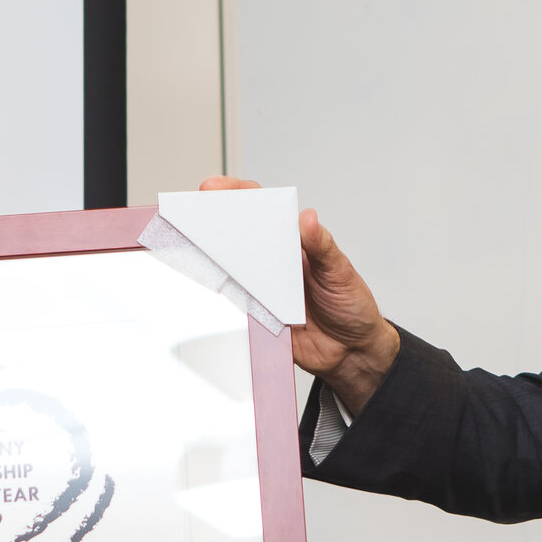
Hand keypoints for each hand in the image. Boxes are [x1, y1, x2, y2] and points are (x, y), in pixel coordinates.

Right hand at [198, 177, 398, 414]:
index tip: (213, 189)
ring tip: (192, 253)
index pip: (262, 210)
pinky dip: (219, 302)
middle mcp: (273, 264)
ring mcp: (262, 290)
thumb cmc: (350, 305)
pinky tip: (206, 295)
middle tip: (190, 219)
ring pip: (229, 272)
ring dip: (210, 263)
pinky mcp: (257, 318)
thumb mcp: (340, 273)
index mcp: (293, 244)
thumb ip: (323, 247)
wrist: (351, 352)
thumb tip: (307, 218)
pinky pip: (233, 308)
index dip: (236, 195)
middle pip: (236, 239)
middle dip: (210, 225)